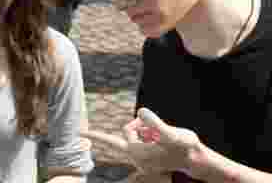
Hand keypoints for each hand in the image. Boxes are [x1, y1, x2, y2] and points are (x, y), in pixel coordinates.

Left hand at [82, 109, 202, 176]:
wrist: (194, 159)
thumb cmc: (184, 146)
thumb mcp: (172, 133)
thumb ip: (154, 123)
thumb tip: (140, 111)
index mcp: (137, 151)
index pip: (111, 140)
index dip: (94, 135)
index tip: (78, 132)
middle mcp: (135, 157)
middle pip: (128, 131)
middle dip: (140, 125)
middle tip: (156, 129)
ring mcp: (140, 160)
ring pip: (136, 135)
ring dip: (147, 131)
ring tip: (162, 136)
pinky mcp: (146, 160)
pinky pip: (141, 142)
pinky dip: (148, 138)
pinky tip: (159, 143)